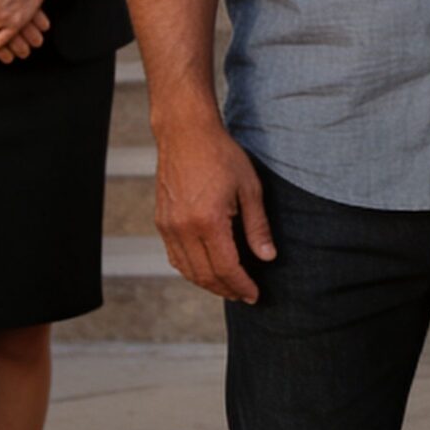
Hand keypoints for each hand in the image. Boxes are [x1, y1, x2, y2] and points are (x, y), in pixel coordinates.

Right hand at [153, 121, 274, 302]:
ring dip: (207, 283)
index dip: (241, 285)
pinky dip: (190, 269)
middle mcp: (183, 228)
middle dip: (226, 289)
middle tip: (244, 295)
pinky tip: (205, 269)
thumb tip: (268, 257)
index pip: (226, 268)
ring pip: (187, 270)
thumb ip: (258, 226)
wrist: (186, 133)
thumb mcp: (249, 188)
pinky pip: (174, 256)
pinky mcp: (161, 221)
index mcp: (208, 221)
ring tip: (228, 286)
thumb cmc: (221, 155)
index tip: (254, 295)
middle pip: (205, 275)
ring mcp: (168, 226)